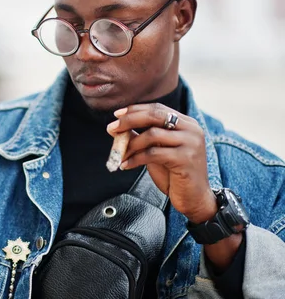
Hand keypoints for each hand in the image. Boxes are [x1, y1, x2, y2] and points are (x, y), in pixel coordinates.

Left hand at [107, 103, 216, 222]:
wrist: (194, 198)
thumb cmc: (174, 174)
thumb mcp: (156, 151)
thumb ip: (142, 137)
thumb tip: (116, 127)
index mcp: (186, 123)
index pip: (157, 109)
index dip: (135, 110)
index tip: (117, 115)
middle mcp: (191, 129)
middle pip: (154, 116)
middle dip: (129, 120)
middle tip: (112, 128)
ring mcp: (190, 143)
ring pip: (152, 134)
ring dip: (130, 145)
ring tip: (120, 155)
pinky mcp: (186, 159)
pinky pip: (153, 154)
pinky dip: (135, 158)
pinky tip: (125, 165)